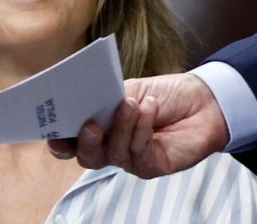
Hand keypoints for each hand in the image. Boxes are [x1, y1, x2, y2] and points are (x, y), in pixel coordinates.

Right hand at [47, 73, 229, 177]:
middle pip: (87, 156)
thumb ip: (105, 99)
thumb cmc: (164, 94)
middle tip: (91, 122)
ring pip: (113, 153)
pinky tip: (150, 108)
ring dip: (122, 126)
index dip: (59, 140)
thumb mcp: (129, 90)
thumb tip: (83, 99)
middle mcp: (111, 147)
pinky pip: (138, 153)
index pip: (72, 142)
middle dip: (86, 140)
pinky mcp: (151, 166)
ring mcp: (130, 159)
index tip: (53, 130)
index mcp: (100, 128)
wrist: (203, 101)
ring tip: (132, 103)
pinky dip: (142, 128)